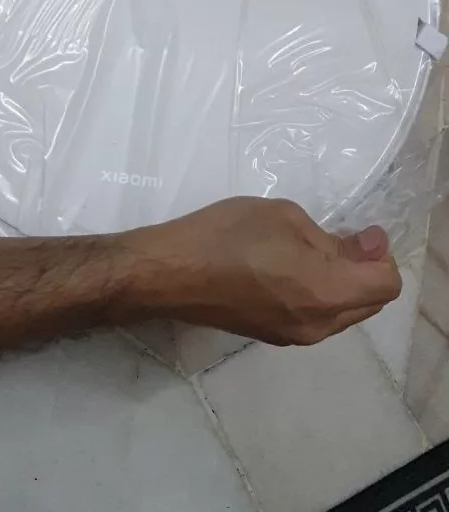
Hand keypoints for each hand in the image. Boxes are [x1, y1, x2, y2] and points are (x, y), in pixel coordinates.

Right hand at [121, 198, 400, 345]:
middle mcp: (318, 325)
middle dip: (365, 270)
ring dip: (342, 285)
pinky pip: (317, 318)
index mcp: (326, 293)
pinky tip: (288, 269)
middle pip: (369, 303)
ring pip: (343, 314)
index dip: (380, 254)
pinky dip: (319, 295)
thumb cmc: (226, 235)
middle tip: (340, 235)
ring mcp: (295, 336)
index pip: (385, 285)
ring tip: (310, 250)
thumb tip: (366, 248)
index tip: (360, 231)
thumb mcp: (284, 217)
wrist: (170, 273)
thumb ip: (332, 237)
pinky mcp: (273, 336)